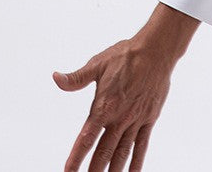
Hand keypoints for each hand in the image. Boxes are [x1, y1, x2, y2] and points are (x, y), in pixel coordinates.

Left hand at [53, 37, 174, 171]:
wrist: (155, 51)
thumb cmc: (125, 55)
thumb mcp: (97, 64)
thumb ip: (76, 78)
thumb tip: (56, 78)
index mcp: (103, 106)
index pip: (86, 138)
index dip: (76, 157)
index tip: (68, 171)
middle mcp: (119, 118)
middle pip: (103, 152)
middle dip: (94, 170)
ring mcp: (135, 120)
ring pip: (122, 153)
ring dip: (113, 171)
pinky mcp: (148, 119)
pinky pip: (141, 146)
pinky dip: (136, 162)